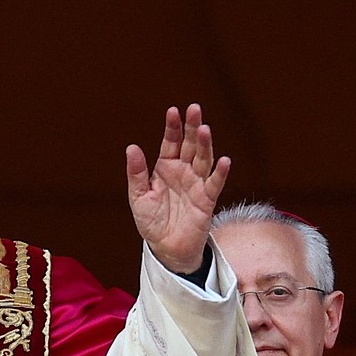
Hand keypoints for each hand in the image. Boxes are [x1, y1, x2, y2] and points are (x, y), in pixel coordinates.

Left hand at [125, 104, 229, 273]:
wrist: (165, 247)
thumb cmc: (151, 220)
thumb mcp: (138, 196)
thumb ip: (136, 173)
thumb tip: (131, 147)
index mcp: (165, 167)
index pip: (170, 142)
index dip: (172, 127)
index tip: (173, 111)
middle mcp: (183, 171)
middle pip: (189, 145)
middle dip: (192, 127)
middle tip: (194, 109)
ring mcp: (196, 184)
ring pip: (203, 159)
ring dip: (205, 144)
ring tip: (205, 129)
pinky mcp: (206, 200)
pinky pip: (214, 183)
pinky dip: (220, 172)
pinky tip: (224, 160)